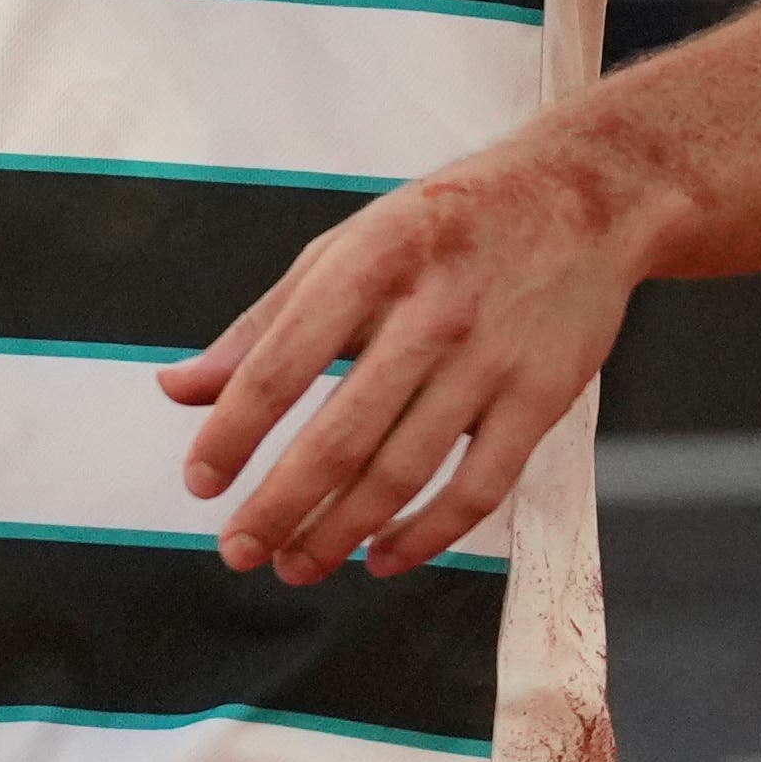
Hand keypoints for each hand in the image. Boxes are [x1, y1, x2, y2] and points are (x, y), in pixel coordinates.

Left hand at [153, 131, 678, 583]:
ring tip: (297, 563)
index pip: (279, 369)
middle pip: (339, 437)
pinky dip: (427, 534)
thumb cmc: (442, 227)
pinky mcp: (542, 397)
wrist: (581, 198)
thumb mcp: (342, 249)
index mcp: (365, 269)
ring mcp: (490, 362)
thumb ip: (260, 325)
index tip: (200, 482)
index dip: (232, 435)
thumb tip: (179, 389)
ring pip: (403, 472)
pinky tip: (382, 557)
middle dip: (279, 506)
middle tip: (239, 549)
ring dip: (341, 532)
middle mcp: (428, 317)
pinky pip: (479, 486)